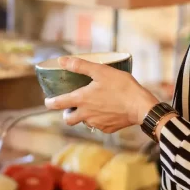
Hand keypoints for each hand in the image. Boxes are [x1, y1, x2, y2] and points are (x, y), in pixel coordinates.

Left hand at [44, 56, 159, 132]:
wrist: (141, 106)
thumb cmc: (122, 87)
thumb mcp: (101, 71)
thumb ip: (80, 66)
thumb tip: (62, 60)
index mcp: (81, 100)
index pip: (58, 104)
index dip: (50, 102)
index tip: (48, 101)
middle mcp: (86, 114)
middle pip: (68, 119)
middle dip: (66, 113)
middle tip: (71, 106)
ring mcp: (96, 124)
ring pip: (84, 122)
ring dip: (84, 115)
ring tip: (93, 105)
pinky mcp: (107, 129)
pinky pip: (98, 125)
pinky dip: (99, 119)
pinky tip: (107, 110)